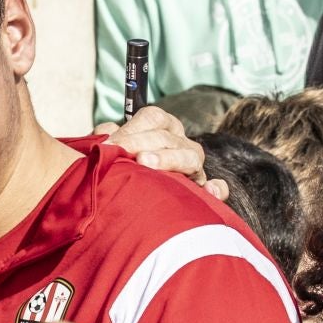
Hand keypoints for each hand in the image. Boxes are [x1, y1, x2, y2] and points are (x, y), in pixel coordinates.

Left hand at [93, 105, 228, 202]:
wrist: (122, 203)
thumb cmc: (115, 168)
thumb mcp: (108, 148)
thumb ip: (106, 135)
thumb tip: (107, 130)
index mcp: (161, 127)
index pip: (153, 119)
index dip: (131, 129)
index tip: (108, 144)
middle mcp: (180, 143)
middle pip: (166, 137)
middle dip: (140, 144)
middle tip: (117, 153)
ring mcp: (192, 166)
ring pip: (190, 157)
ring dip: (169, 159)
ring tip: (145, 162)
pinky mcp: (200, 192)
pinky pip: (217, 190)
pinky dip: (217, 189)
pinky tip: (210, 191)